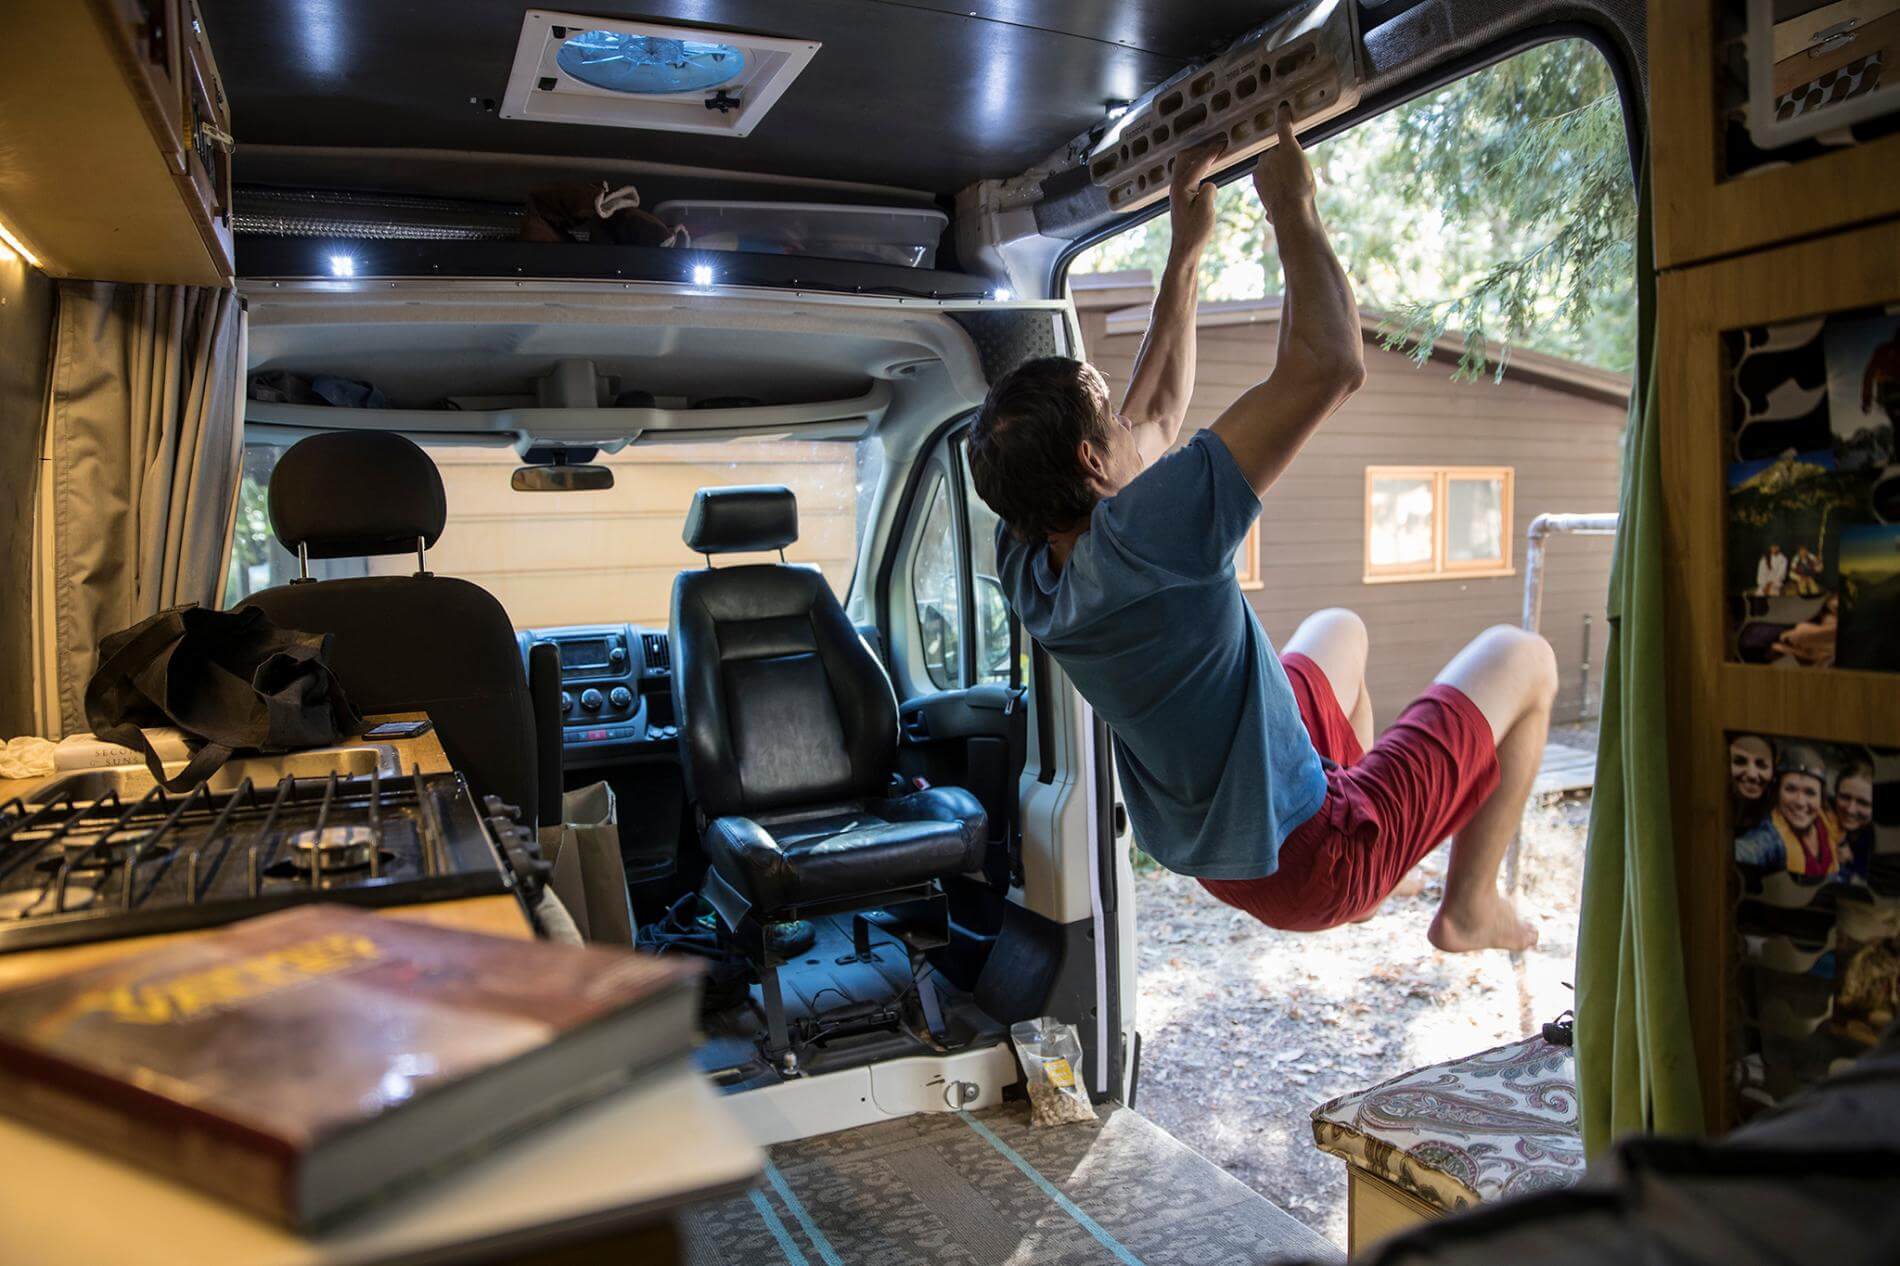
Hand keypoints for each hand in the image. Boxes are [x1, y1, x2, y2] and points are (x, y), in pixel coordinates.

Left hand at [1169, 137, 1226, 247]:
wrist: (1185, 249)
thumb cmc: (1195, 233)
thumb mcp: (1206, 211)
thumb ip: (1208, 191)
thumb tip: (1208, 183)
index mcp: (1181, 187)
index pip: (1198, 163)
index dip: (1212, 151)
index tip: (1224, 142)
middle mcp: (1175, 186)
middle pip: (1184, 157)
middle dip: (1201, 149)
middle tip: (1218, 146)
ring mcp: (1176, 192)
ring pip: (1184, 165)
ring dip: (1197, 158)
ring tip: (1213, 155)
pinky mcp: (1180, 198)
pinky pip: (1186, 175)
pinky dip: (1196, 167)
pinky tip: (1206, 171)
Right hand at [1253, 104, 1315, 224]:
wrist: (1291, 209)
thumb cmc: (1284, 214)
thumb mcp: (1273, 212)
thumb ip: (1270, 212)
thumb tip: (1268, 218)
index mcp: (1258, 178)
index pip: (1267, 167)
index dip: (1278, 172)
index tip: (1283, 178)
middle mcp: (1262, 163)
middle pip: (1275, 156)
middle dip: (1284, 163)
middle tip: (1295, 176)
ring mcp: (1273, 154)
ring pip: (1283, 149)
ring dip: (1290, 155)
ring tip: (1299, 170)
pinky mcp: (1287, 145)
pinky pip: (1283, 128)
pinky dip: (1284, 118)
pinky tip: (1285, 109)